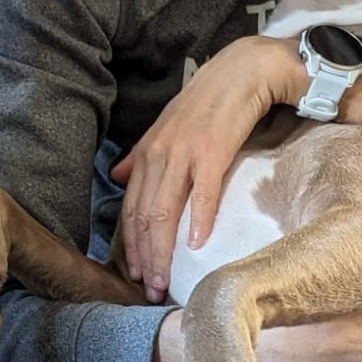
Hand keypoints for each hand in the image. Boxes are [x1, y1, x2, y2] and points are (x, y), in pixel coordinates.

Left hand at [115, 36, 303, 301]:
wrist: (244, 70)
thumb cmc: (210, 101)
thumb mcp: (167, 127)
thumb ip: (141, 155)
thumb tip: (117, 175)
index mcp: (149, 153)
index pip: (131, 208)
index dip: (131, 245)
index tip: (135, 276)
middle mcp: (161, 155)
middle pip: (144, 216)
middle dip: (144, 258)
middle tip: (150, 291)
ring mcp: (185, 153)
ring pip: (165, 211)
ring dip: (164, 251)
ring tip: (166, 281)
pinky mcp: (214, 150)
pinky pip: (203, 191)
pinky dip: (199, 219)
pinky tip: (197, 244)